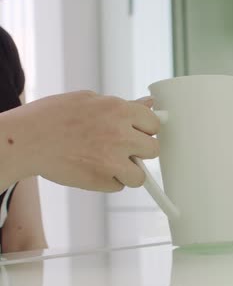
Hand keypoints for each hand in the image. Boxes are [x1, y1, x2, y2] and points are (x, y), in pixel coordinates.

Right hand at [17, 91, 159, 191]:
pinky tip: (92, 169)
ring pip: (140, 175)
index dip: (146, 130)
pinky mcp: (101, 180)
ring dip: (128, 172)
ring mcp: (112, 159)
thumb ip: (124, 105)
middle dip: (140, 151)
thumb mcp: (90, 100)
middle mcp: (121, 135)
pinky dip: (108, 182)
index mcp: (120, 110)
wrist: (26, 139)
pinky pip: (118, 186)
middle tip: (123, 149)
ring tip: (108, 163)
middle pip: (153, 150)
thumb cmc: (53, 117)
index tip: (138, 133)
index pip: (154, 124)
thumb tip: (149, 104)